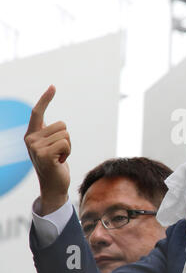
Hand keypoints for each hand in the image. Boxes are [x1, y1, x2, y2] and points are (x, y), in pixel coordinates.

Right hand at [24, 85, 70, 215]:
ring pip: (65, 134)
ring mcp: (36, 147)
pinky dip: (68, 152)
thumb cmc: (55, 164)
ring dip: (68, 147)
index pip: (37, 112)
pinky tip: (61, 162)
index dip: (45, 99)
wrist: (54, 186)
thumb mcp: (50, 147)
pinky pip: (66, 143)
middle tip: (60, 153)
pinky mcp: (44, 155)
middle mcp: (31, 139)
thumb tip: (58, 125)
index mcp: (32, 135)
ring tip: (60, 157)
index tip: (53, 87)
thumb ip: (50, 135)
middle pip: (62, 125)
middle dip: (67, 139)